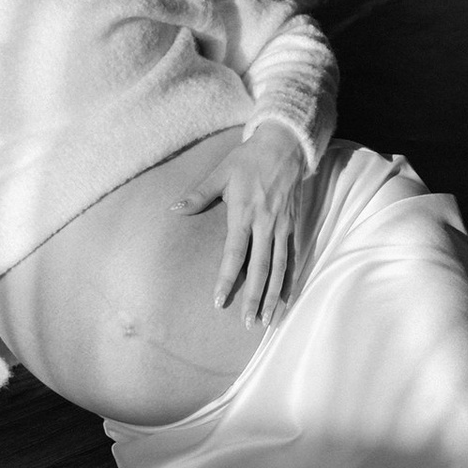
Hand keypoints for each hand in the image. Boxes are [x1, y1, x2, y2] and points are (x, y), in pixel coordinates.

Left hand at [173, 122, 307, 328]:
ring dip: (273, 295)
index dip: (228, 278)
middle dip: (254, 297)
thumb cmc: (249, 158)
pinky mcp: (293, 226)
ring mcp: (282, 226)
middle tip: (246, 323)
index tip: (220, 301)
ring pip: (279, 267)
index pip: (235, 253)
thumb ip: (198, 195)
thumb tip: (174, 209)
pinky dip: (290, 279)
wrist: (285, 144)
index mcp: (245, 212)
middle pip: (261, 267)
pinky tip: (287, 298)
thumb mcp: (221, 172)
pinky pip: (292, 257)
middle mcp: (265, 223)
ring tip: (266, 320)